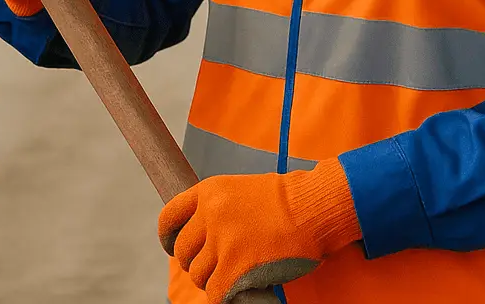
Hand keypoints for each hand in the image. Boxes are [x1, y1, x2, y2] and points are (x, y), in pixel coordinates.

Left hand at [158, 159, 361, 303]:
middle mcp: (210, 214)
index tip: (174, 247)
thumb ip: (218, 209)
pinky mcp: (235, 267)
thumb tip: (201, 237)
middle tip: (218, 266)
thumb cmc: (289, 200)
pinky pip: (216, 292)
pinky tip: (240, 288)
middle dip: (198, 263)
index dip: (169, 238)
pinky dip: (226, 295)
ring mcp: (222, 241)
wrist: (314, 207)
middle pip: (183, 252)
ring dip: (214, 280)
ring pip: (198, 275)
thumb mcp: (244, 190)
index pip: (169, 217)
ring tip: (236, 274)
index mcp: (209, 191)